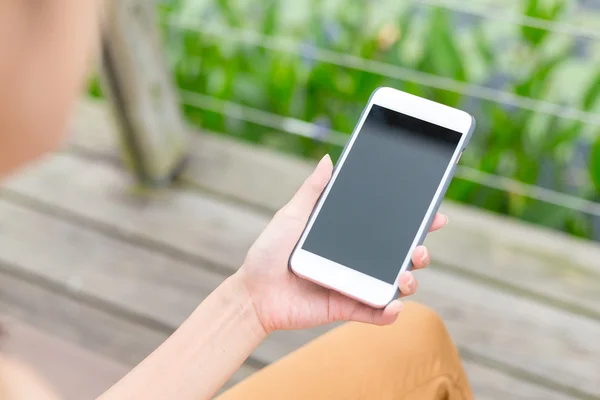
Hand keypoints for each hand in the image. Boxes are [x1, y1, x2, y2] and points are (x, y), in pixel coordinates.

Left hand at [236, 154, 447, 333]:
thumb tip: (329, 159)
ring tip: (404, 275)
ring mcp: (354, 285)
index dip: (414, 222)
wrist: (253, 291)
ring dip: (409, 281)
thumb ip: (313, 190)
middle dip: (418, 251)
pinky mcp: (346, 308)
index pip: (388, 228)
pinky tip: (393, 305)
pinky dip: (389, 312)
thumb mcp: (292, 215)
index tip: (434, 214)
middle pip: (399, 256)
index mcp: (347, 237)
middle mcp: (356, 260)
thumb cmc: (269, 252)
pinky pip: (374, 312)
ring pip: (393, 284)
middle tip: (419, 248)